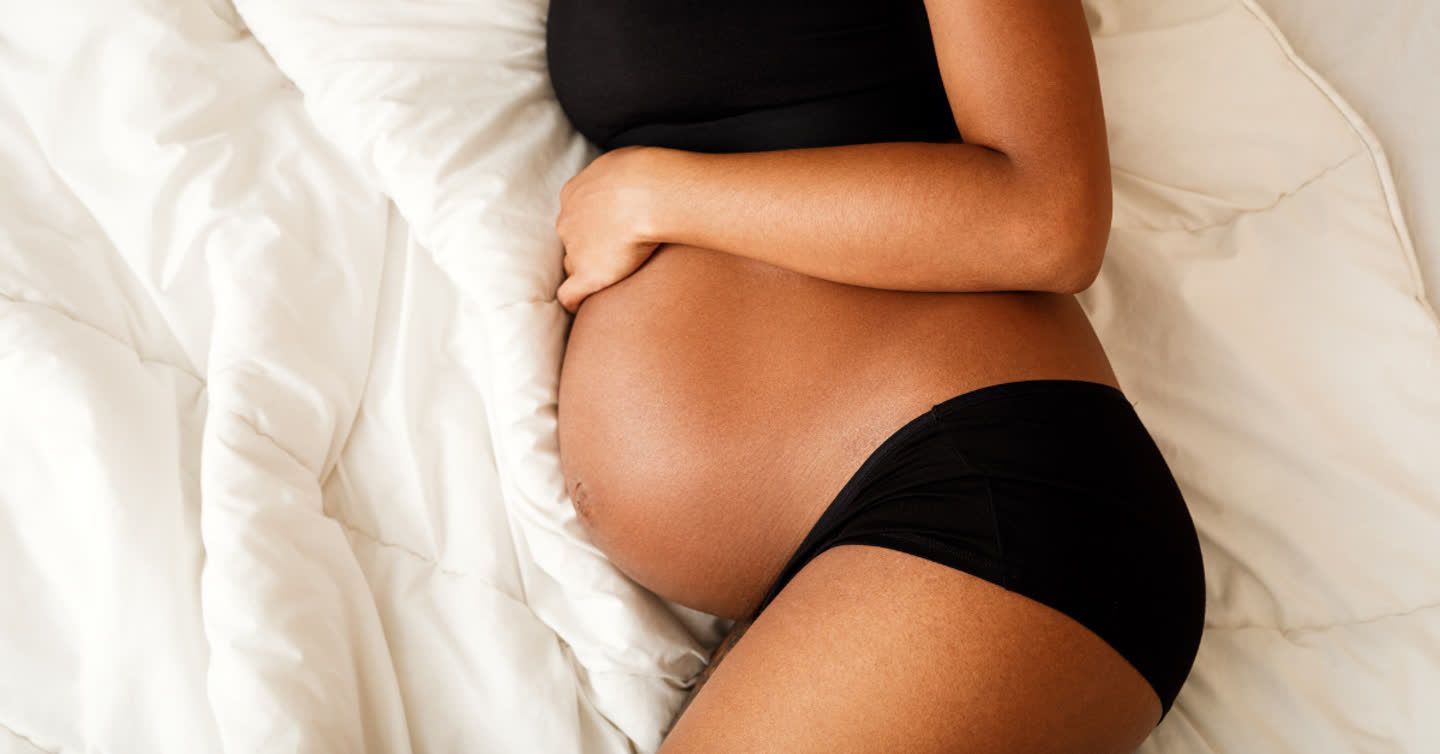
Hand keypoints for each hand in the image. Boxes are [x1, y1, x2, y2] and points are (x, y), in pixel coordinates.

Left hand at [555, 145, 667, 312]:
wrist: (647, 193)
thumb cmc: (646, 174)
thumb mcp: (629, 162)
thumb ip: (624, 173)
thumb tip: (639, 176)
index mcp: (575, 193)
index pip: (575, 214)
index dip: (590, 225)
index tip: (606, 230)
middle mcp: (568, 221)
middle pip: (571, 239)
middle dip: (585, 246)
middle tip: (609, 253)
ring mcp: (575, 249)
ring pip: (572, 264)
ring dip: (584, 270)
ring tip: (603, 280)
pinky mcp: (587, 274)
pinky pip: (569, 295)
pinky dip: (572, 302)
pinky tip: (578, 309)